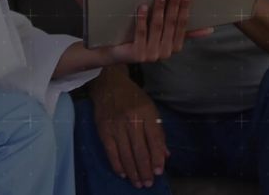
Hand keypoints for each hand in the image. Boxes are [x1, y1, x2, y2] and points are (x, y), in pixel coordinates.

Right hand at [90, 69, 167, 187]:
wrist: (109, 84)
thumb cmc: (133, 98)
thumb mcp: (151, 109)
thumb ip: (158, 132)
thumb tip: (164, 155)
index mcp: (147, 113)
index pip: (155, 140)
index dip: (157, 158)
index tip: (159, 172)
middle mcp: (132, 120)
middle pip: (140, 151)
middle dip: (145, 170)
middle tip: (148, 183)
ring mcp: (116, 126)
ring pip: (126, 154)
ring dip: (133, 172)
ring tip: (138, 183)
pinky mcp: (104, 130)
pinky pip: (111, 152)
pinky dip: (117, 165)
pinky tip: (123, 174)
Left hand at [101, 0, 213, 63]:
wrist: (117, 53)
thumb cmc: (143, 39)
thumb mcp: (164, 35)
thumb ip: (182, 31)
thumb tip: (209, 29)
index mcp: (175, 47)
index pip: (183, 25)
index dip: (185, 9)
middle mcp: (166, 53)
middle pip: (171, 24)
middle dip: (174, 5)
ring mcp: (152, 55)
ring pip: (157, 27)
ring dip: (160, 9)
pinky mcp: (138, 55)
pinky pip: (141, 33)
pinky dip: (142, 19)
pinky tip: (143, 6)